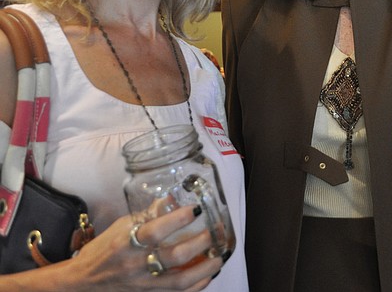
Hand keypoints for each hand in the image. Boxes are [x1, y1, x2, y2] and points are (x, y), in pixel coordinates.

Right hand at [69, 206, 222, 290]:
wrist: (83, 282)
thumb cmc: (104, 250)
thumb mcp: (121, 226)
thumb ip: (147, 215)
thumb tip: (171, 198)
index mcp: (127, 242)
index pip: (156, 230)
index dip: (179, 219)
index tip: (196, 209)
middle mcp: (136, 265)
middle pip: (173, 256)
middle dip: (199, 243)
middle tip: (213, 232)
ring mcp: (143, 284)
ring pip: (179, 280)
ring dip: (204, 268)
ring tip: (219, 256)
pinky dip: (196, 286)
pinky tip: (207, 275)